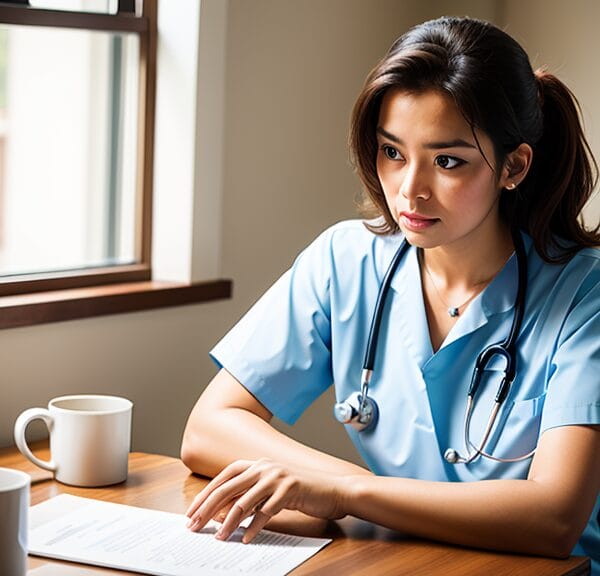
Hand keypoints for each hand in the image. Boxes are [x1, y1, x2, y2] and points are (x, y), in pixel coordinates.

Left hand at [185, 458, 347, 542]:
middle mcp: (264, 466)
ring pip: (244, 502)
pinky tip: (246, 538)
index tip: (191, 513)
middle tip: (195, 526)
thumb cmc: (299, 492)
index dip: (205, 495)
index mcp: (256, 464)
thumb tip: (219, 513)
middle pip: (228, 489)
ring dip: (228, 523)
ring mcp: (277, 476)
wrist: (331, 490)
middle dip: (207, 509)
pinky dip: (253, 527)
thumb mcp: (270, 489)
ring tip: (219, 538)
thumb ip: (248, 495)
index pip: (223, 478)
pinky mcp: (290, 489)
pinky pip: (266, 511)